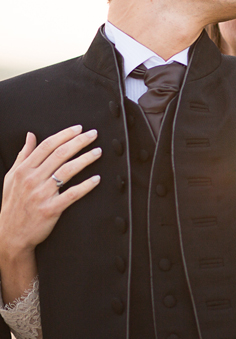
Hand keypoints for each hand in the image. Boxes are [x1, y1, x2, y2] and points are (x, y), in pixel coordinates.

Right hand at [0, 126, 101, 253]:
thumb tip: (30, 136)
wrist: (10, 234)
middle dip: (79, 142)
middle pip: (60, 154)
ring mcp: (42, 194)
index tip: (78, 128)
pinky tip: (96, 179)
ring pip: (67, 171)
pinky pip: (72, 194)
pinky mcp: (51, 209)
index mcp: (23, 170)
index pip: (47, 146)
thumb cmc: (12, 204)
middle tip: (93, 134)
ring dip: (86, 159)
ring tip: (98, 152)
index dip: (64, 135)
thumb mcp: (11, 177)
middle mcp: (32, 180)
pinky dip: (86, 186)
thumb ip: (23, 155)